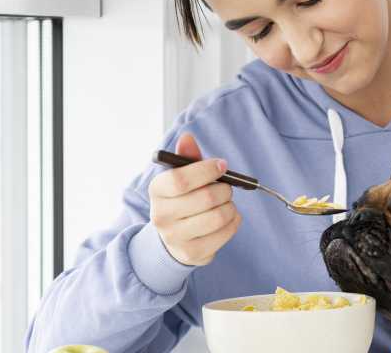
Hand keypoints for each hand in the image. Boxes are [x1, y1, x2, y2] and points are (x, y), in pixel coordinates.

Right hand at [148, 132, 241, 265]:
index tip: (222, 165)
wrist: (174, 237)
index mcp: (156, 191)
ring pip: (219, 216)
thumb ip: (186, 157)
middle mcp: (161, 216)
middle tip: (226, 187)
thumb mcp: (181, 176)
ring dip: (231, 206)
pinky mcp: (193, 253)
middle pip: (206, 198)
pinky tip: (228, 217)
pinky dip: (234, 221)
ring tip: (226, 203)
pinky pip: (226, 232)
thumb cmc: (182, 198)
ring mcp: (176, 237)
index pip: (180, 179)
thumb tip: (187, 137)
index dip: (206, 170)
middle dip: (225, 189)